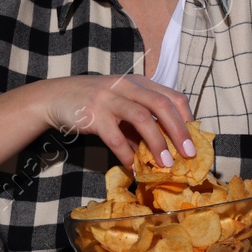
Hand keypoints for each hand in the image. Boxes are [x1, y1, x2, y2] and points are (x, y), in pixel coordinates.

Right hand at [38, 74, 195, 167]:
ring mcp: (109, 98)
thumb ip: (140, 126)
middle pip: (162, 105)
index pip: (172, 96)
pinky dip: (127, 155)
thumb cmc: (94, 103)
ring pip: (142, 118)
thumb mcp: (121, 107)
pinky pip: (116, 137)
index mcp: (139, 83)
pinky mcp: (93, 114)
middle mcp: (127, 86)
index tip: (195, 140)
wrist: (56, 97)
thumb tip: (163, 153)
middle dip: (179, 131)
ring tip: (166, 164)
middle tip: (189, 154)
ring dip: (157, 144)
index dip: (187, 118)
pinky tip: (133, 168)